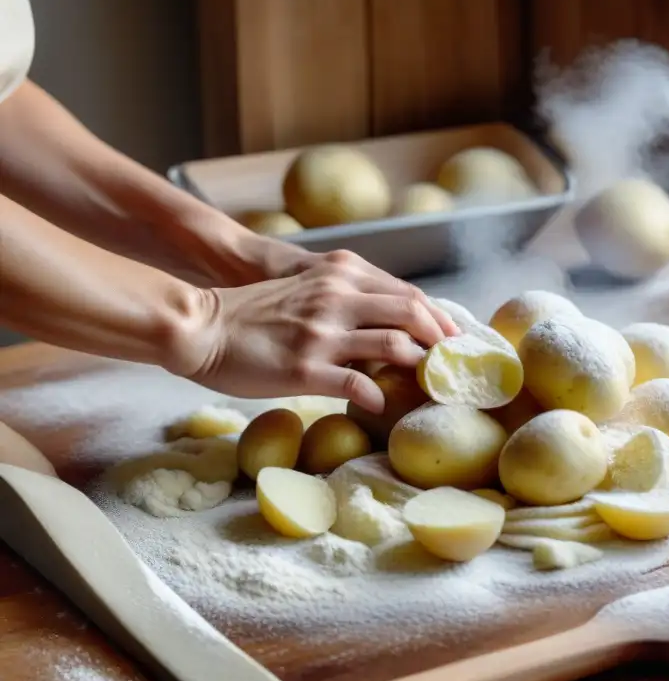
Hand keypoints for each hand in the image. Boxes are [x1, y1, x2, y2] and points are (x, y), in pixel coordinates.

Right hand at [173, 251, 458, 412]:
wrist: (201, 326)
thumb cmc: (253, 312)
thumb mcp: (306, 287)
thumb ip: (345, 296)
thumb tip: (387, 321)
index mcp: (339, 275)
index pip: (406, 292)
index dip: (438, 316)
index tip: (455, 337)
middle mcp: (336, 298)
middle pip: (411, 312)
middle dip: (441, 338)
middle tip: (455, 362)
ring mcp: (322, 333)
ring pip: (393, 344)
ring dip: (420, 365)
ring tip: (430, 383)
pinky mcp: (305, 368)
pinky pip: (357, 383)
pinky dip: (379, 395)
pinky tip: (383, 404)